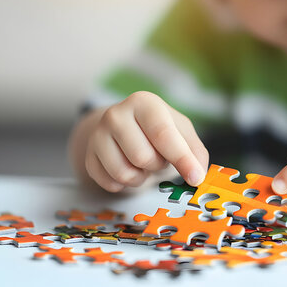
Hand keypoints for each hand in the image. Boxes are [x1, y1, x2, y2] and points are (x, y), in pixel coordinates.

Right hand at [84, 91, 208, 191]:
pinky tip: (128, 168)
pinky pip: (110, 183)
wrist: (124, 129)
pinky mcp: (89, 157)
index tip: (195, 178)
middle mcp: (116, 114)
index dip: (182, 159)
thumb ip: (195, 152)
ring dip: (141, 177)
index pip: (163, 134)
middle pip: (143, 157)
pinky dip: (125, 184)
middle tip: (158, 156)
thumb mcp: (182, 131)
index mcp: (143, 102)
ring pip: (124, 173)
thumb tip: (198, 176)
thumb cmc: (158, 129)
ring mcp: (98, 135)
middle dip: (157, 165)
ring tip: (143, 163)